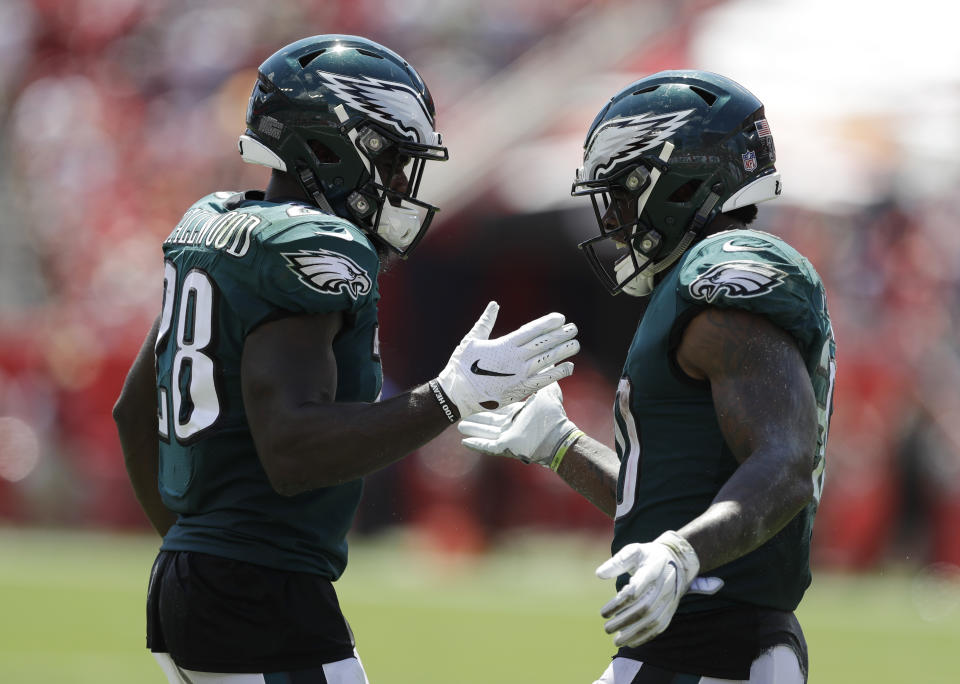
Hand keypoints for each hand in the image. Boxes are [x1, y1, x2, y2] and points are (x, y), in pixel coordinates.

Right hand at [436, 302, 578, 417]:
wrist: (457, 394)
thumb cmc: (461, 366)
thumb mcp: (471, 339)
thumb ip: (485, 322)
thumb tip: (494, 304)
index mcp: (504, 344)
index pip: (532, 330)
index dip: (548, 323)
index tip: (561, 318)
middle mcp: (515, 359)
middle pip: (543, 344)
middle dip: (560, 335)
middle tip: (574, 328)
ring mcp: (519, 375)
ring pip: (546, 360)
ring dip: (563, 352)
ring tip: (575, 344)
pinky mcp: (520, 390)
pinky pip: (544, 380)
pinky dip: (558, 374)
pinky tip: (569, 367)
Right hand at [458, 383, 580, 467]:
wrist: (557, 437)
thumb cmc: (554, 416)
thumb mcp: (548, 393)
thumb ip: (545, 379)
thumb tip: (551, 361)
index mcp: (519, 413)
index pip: (501, 405)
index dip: (490, 399)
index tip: (480, 392)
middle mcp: (512, 424)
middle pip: (489, 419)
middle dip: (476, 415)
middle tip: (464, 408)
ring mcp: (507, 436)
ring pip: (485, 431)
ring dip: (472, 428)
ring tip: (459, 424)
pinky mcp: (505, 447)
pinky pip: (487, 446)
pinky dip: (476, 444)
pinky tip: (464, 442)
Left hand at [595, 531, 723, 647]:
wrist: (678, 561)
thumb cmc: (649, 556)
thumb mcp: (634, 551)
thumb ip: (617, 562)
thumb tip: (599, 574)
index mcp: (653, 569)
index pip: (636, 589)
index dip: (619, 603)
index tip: (603, 613)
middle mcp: (664, 586)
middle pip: (644, 608)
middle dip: (624, 621)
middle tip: (606, 628)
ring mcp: (669, 599)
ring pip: (652, 620)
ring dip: (634, 632)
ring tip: (616, 640)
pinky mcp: (671, 609)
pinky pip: (660, 626)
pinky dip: (645, 636)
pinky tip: (631, 642)